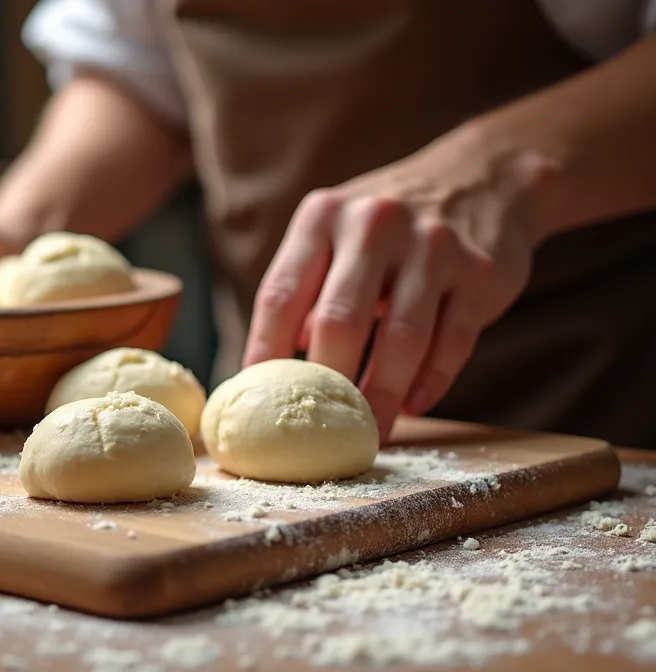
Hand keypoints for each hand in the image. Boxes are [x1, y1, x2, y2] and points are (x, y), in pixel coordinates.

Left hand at [243, 132, 552, 438]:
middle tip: (319, 430)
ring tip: (371, 431)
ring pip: (401, 339)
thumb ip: (304, 290)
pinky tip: (414, 405)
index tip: (259, 401)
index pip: (280, 296)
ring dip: (383, 394)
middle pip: (338, 321)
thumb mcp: (335, 234)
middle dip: (327, 385)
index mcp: (322, 217)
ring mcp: (432, 245)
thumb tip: (268, 367)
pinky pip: (453, 341)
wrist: (481, 177)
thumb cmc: (387, 227)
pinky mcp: (481, 272)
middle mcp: (374, 224)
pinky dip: (431, 381)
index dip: (265, 353)